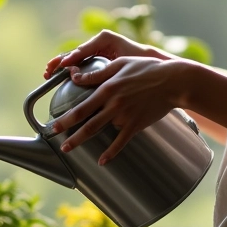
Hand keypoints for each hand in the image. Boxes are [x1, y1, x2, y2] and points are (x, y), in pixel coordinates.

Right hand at [44, 29, 159, 78]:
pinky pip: (78, 64)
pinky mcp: (95, 59)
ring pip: (73, 59)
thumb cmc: (140, 61)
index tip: (63, 68)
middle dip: (60, 61)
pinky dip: (67, 70)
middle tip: (48, 71)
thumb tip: (88, 71)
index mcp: (104, 38)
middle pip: (74, 53)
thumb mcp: (122, 63)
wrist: (152, 63)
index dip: (70, 59)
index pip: (82, 50)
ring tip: (48, 73)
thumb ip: (106, 66)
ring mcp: (95, 50)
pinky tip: (58, 77)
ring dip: (60, 66)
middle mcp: (97, 42)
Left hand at [51, 55, 184, 164]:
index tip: (54, 124)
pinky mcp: (136, 124)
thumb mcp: (120, 65)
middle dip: (68, 132)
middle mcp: (113, 103)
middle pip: (86, 121)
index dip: (66, 116)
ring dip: (81, 141)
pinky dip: (111, 153)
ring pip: (99, 130)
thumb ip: (97, 74)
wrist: (172, 82)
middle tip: (55, 139)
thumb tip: (75, 77)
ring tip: (68, 149)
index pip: (81, 105)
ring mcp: (125, 116)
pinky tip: (102, 161)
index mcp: (108, 87)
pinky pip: (121, 142)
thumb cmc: (147, 69)